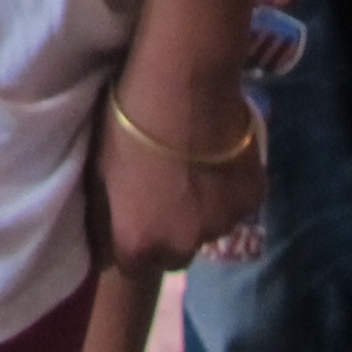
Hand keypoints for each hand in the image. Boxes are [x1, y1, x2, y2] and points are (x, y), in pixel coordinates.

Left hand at [88, 62, 265, 274]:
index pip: (131, 266)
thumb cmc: (126, 122)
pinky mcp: (252, 201)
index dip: (131, 241)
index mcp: (139, 242)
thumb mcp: (99, 170)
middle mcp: (182, 246)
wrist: (183, 85)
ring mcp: (222, 226)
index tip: (131, 218)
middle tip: (165, 193)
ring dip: (201, 210)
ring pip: (209, 229)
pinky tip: (220, 158)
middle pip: (174, 254)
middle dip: (168, 233)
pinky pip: (237, 204)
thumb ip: (106, 212)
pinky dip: (229, 189)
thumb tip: (109, 234)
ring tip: (194, 169)